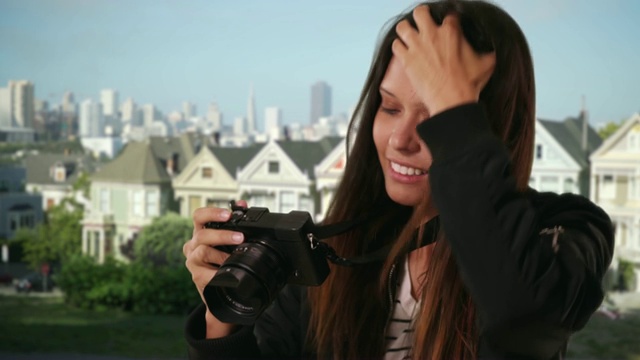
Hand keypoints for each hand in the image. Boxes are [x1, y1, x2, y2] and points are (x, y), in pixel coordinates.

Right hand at [183, 200, 246, 337]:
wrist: (222, 293)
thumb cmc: (224, 263)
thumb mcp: (229, 242)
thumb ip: (234, 223)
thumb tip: (242, 204)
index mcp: (201, 234)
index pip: (199, 216)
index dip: (212, 213)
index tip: (228, 214)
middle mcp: (193, 246)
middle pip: (202, 233)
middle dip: (222, 234)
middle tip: (239, 237)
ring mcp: (193, 261)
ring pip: (203, 250)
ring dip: (221, 252)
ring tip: (234, 256)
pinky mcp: (196, 276)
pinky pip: (205, 271)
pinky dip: (218, 270)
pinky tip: (226, 270)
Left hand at [392, 5, 495, 115]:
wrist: (451, 100)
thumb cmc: (467, 84)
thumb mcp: (486, 64)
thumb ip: (488, 54)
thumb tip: (494, 53)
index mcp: (451, 32)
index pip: (448, 15)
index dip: (447, 21)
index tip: (446, 27)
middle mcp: (432, 35)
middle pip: (420, 12)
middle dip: (421, 16)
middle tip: (423, 24)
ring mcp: (417, 46)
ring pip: (403, 26)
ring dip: (405, 30)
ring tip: (409, 36)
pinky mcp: (406, 60)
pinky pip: (396, 45)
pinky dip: (399, 47)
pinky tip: (404, 52)